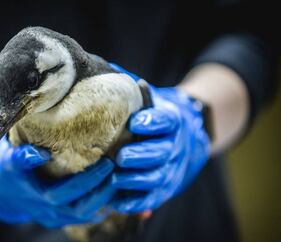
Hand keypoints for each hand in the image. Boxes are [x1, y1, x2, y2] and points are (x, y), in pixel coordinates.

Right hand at [0, 138, 114, 226]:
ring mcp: (53, 217)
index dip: (89, 180)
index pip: (68, 192)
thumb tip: (40, 153)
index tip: (107, 163)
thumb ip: (23, 157)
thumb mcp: (9, 160)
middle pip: (81, 208)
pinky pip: (82, 215)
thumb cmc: (4, 169)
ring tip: (119, 181)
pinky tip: (111, 192)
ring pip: (84, 215)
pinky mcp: (57, 217)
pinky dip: (98, 206)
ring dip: (103, 200)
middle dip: (103, 190)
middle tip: (118, 170)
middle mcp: (48, 212)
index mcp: (38, 198)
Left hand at [109, 64, 209, 212]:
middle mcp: (173, 145)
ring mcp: (171, 168)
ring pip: (157, 177)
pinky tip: (117, 201)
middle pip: (161, 152)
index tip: (135, 122)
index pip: (166, 120)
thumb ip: (128, 91)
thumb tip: (97, 67)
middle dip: (141, 155)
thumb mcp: (148, 102)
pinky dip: (137, 202)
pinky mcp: (165, 187)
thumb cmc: (152, 118)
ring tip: (115, 179)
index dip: (153, 122)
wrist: (183, 140)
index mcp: (171, 121)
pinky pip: (153, 198)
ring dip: (137, 180)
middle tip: (120, 157)